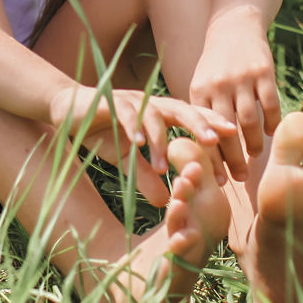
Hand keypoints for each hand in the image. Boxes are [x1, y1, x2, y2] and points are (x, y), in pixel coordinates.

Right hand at [48, 82, 237, 206]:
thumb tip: (165, 201)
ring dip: (160, 139)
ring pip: (154, 114)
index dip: (215, 133)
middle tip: (219, 141)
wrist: (67, 109)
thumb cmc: (103, 130)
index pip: (195, 120)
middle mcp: (151, 104)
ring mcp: (131, 101)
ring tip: (164, 165)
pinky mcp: (109, 102)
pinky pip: (125, 112)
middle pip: (183, 109)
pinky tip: (138, 144)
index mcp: (161, 114)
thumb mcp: (127, 159)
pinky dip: (133, 127)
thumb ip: (146, 175)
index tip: (236, 154)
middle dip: (202, 123)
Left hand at [189, 7, 280, 181]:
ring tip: (255, 156)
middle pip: (227, 131)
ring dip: (254, 144)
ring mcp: (242, 77)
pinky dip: (272, 122)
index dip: (212, 159)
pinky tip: (271, 132)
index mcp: (199, 90)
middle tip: (240, 178)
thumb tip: (206, 154)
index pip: (204, 131)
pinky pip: (270, 104)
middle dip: (233, 159)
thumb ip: (203, 112)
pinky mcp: (263, 71)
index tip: (218, 180)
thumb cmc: (216, 64)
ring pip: (250, 121)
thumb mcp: (202, 83)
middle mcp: (219, 84)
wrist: (234, 26)